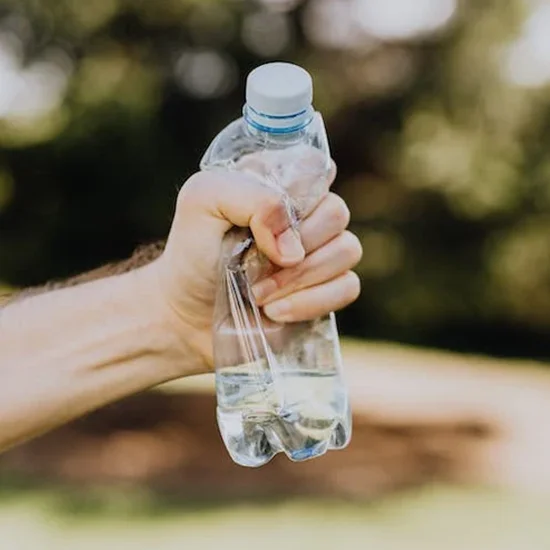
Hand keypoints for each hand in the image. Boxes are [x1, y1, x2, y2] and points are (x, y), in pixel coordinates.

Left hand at [146, 162, 361, 372]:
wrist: (188, 312)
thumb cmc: (193, 252)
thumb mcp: (202, 203)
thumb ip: (251, 197)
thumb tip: (294, 245)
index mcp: (279, 183)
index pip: (316, 167)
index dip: (299, 195)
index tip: (264, 221)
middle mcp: (305, 213)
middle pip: (337, 212)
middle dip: (298, 245)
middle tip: (255, 266)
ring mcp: (320, 252)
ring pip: (348, 251)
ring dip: (300, 278)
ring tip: (258, 294)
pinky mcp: (326, 290)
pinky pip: (348, 288)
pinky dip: (312, 302)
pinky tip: (276, 312)